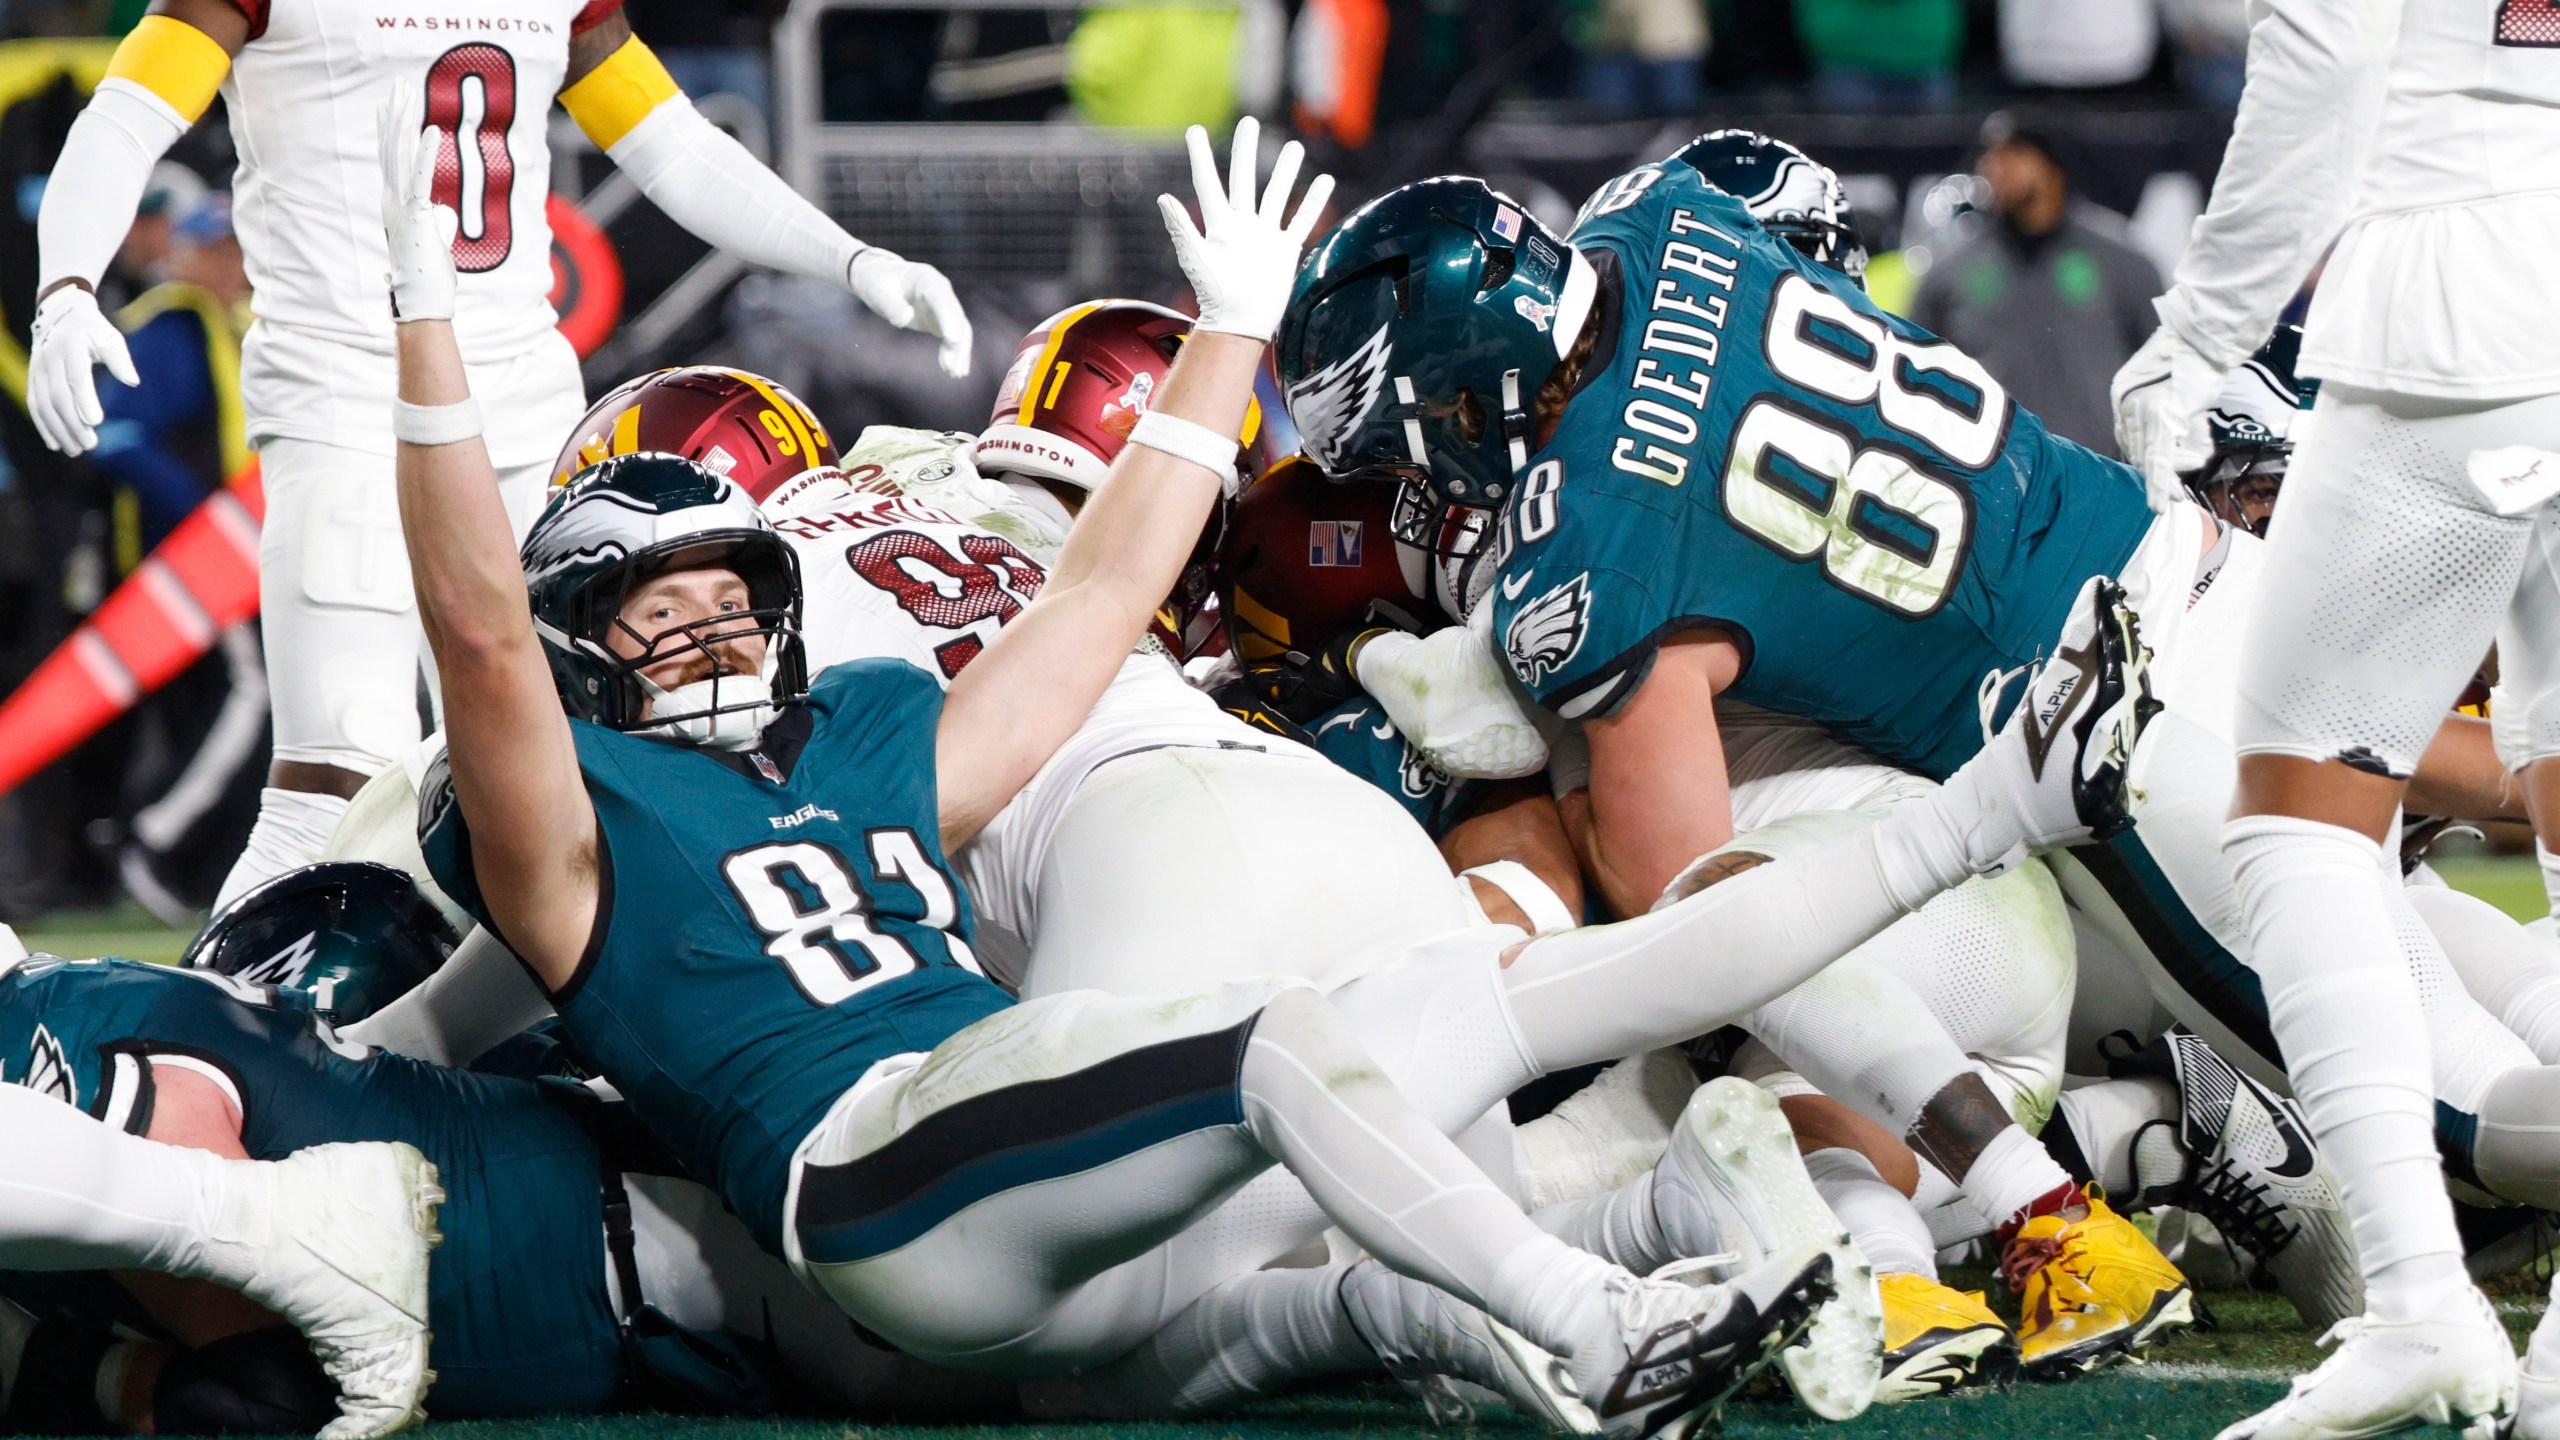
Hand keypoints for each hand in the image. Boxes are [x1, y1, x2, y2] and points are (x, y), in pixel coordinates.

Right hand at [26, 283, 137, 454]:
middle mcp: (50, 358)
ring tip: (76, 450)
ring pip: (44, 404)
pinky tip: (55, 444)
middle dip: (72, 423)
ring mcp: (37, 368)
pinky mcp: (32, 377)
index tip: (96, 422)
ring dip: (58, 430)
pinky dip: (44, 425)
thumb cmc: (93, 330)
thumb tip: (133, 381)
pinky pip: (34, 404)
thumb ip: (120, 360)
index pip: (77, 377)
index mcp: (72, 346)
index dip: (85, 399)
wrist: (60, 314)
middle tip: (90, 445)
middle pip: (59, 396)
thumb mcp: (110, 337)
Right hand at [378, 80, 456, 322]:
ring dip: (404, 122)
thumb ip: (436, 220)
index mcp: (395, 203)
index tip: (391, 102)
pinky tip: (431, 129)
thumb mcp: (434, 240)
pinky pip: (423, 177)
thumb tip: (443, 210)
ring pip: (400, 155)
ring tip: (407, 95)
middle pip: (392, 147)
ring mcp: (402, 206)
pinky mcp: (417, 214)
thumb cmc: (429, 275)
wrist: (423, 301)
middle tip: (398, 84)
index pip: (392, 158)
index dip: (391, 128)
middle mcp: (392, 200)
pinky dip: (427, 153)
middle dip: (395, 113)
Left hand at [848, 248, 972, 378]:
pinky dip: (953, 353)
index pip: (941, 300)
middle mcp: (941, 291)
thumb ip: (891, 305)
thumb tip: (906, 318)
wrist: (880, 278)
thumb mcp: (878, 292)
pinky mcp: (941, 319)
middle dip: (957, 344)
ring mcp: (943, 305)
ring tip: (955, 375)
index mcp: (926, 279)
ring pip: (960, 329)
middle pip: (957, 317)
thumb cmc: (877, 283)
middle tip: (952, 369)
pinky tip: (951, 371)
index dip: (948, 319)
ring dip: (959, 352)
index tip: (952, 341)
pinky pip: (953, 336)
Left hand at [1157, 116, 1333, 342]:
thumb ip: (1182, 227)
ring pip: (1276, 194)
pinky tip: (1324, 180)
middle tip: (1249, 121)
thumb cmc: (1213, 294)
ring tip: (1294, 146)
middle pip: (1245, 178)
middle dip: (1246, 150)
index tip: (1195, 130)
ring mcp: (1265, 235)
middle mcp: (1242, 224)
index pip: (1208, 181)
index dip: (1200, 156)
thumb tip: (1164, 197)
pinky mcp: (1285, 250)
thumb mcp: (1195, 258)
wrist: (1240, 322)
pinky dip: (1312, 202)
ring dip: (1285, 171)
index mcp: (1218, 223)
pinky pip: (1301, 220)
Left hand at [2110, 323, 2223, 512]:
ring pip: (2150, 456)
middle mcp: (2125, 402)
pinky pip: (2158, 457)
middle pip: (2137, 450)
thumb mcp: (2165, 382)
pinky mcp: (2164, 416)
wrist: (2206, 333)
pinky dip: (2159, 482)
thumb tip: (2172, 438)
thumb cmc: (2194, 356)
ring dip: (2171, 471)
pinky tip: (2162, 502)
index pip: (2129, 438)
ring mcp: (2142, 409)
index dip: (2145, 462)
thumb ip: (2159, 408)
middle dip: (2156, 474)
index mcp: (2122, 393)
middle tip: (2171, 494)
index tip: (2156, 480)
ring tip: (2182, 472)